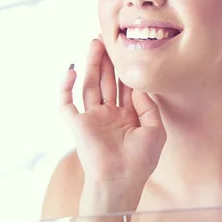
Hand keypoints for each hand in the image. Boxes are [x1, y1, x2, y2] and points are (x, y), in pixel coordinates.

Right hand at [60, 38, 165, 221]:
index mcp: (127, 116)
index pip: (125, 87)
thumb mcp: (155, 130)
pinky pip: (67, 102)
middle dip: (107, 60)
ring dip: (91, 64)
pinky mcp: (77, 124)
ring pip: (90, 85)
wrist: (121, 182)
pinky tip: (71, 69)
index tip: (128, 49)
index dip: (126, 69)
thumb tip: (141, 86)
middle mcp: (109, 115)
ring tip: (94, 43)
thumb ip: (149, 106)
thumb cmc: (141, 162)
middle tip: (107, 38)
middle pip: (106, 81)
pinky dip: (66, 86)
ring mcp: (92, 119)